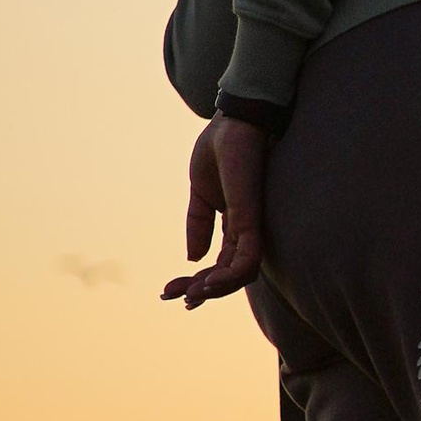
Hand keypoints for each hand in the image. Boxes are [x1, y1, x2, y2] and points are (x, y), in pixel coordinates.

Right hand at [163, 117, 267, 307]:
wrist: (233, 123)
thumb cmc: (223, 150)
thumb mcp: (201, 193)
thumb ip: (198, 224)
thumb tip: (192, 257)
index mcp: (234, 225)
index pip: (219, 264)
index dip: (195, 281)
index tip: (169, 290)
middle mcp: (246, 230)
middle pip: (227, 274)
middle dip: (200, 290)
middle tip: (172, 296)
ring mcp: (251, 226)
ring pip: (240, 275)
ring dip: (214, 289)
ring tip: (189, 294)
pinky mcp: (251, 219)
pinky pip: (247, 260)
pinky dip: (229, 277)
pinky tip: (206, 283)